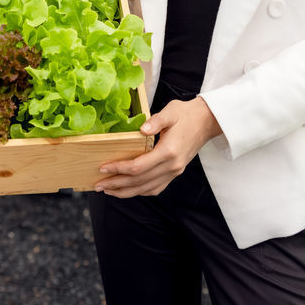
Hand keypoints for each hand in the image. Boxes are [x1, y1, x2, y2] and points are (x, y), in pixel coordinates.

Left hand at [93, 97, 223, 197]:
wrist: (207, 122)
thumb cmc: (186, 114)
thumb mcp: (171, 112)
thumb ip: (156, 121)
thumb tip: (141, 128)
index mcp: (169, 151)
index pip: (139, 166)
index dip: (119, 169)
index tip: (103, 168)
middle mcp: (172, 166)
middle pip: (140, 181)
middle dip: (117, 184)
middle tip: (98, 184)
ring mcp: (174, 172)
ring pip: (146, 189)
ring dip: (126, 192)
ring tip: (108, 190)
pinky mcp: (175, 173)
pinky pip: (155, 188)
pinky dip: (140, 192)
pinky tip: (128, 190)